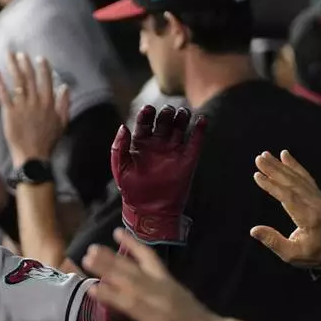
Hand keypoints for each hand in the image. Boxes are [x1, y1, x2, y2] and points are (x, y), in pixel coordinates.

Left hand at [0, 53, 70, 166]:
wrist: (33, 156)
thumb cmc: (48, 142)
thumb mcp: (62, 123)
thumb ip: (64, 104)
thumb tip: (65, 87)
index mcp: (49, 103)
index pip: (46, 81)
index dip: (43, 68)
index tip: (40, 58)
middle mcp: (35, 101)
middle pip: (30, 78)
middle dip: (25, 64)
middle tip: (20, 54)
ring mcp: (22, 106)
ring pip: (18, 82)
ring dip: (13, 67)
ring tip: (9, 55)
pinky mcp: (9, 112)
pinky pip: (3, 94)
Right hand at [82, 229, 218, 320]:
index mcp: (160, 318)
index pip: (133, 304)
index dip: (113, 296)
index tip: (91, 287)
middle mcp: (161, 297)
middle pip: (132, 279)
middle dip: (109, 268)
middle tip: (87, 257)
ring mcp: (164, 285)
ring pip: (137, 267)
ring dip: (116, 256)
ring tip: (94, 247)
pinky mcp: (166, 278)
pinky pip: (149, 258)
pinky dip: (135, 245)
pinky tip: (120, 234)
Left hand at [113, 105, 205, 245]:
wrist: (149, 210)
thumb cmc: (131, 190)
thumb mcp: (120, 168)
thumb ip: (118, 147)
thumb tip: (123, 126)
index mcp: (140, 143)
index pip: (145, 122)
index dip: (146, 114)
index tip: (148, 109)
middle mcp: (158, 144)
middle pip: (164, 121)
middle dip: (166, 113)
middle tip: (167, 112)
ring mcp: (173, 151)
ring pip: (180, 127)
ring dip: (182, 117)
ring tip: (182, 113)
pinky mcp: (187, 160)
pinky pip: (196, 142)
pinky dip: (200, 130)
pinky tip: (202, 120)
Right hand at [250, 150, 320, 267]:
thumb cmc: (310, 254)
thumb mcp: (291, 254)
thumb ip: (273, 241)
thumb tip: (254, 230)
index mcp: (309, 218)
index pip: (288, 197)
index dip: (272, 186)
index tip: (257, 176)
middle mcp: (316, 204)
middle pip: (293, 183)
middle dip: (274, 169)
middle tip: (259, 158)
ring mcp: (319, 198)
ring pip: (298, 178)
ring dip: (282, 165)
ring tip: (266, 155)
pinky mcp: (318, 195)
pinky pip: (306, 177)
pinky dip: (295, 166)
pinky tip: (286, 156)